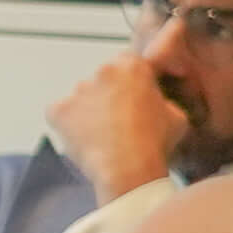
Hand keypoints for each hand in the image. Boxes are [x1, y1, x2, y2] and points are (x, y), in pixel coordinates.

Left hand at [48, 53, 190, 199]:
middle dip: (108, 94)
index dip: (130, 82)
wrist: (126, 169)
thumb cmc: (155, 144)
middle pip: (102, 79)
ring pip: (80, 96)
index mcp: (132, 66)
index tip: (132, 97)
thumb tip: (155, 101)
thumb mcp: (176, 115)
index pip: (127, 63)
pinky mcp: (56, 109)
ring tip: (102, 135)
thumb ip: (161, 99)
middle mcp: (102, 71)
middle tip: (117, 120)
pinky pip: (60, 113)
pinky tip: (84, 139)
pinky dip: (68, 124)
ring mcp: (76, 89)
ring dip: (88, 109)